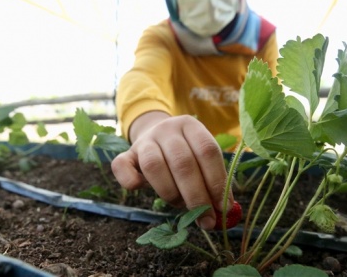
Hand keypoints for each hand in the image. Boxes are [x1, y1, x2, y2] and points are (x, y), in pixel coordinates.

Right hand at [111, 112, 233, 229]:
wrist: (154, 136)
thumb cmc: (184, 153)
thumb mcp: (200, 158)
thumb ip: (211, 180)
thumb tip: (225, 212)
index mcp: (190, 125)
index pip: (207, 151)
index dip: (217, 181)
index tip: (224, 207)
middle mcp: (167, 129)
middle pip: (183, 162)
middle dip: (197, 196)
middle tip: (206, 220)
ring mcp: (144, 140)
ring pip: (154, 165)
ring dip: (171, 193)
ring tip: (181, 207)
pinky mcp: (125, 154)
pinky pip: (121, 165)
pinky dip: (130, 180)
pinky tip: (139, 189)